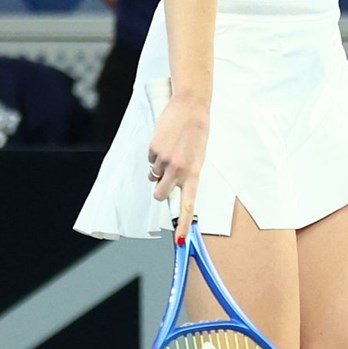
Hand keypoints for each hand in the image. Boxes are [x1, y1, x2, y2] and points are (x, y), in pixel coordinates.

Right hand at [148, 95, 208, 243]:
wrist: (191, 107)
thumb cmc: (197, 133)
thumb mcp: (197, 157)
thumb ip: (186, 175)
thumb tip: (172, 188)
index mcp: (194, 174)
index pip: (187, 205)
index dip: (182, 225)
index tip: (179, 241)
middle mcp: (179, 170)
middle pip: (159, 194)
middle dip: (159, 189)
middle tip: (165, 177)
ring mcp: (165, 160)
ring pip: (153, 176)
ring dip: (157, 169)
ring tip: (170, 151)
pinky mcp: (154, 149)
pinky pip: (150, 160)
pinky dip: (154, 154)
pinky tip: (164, 142)